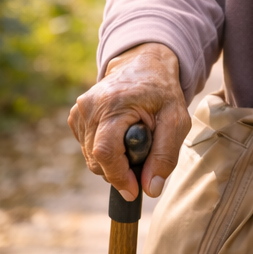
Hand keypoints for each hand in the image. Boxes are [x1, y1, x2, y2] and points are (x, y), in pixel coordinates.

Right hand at [68, 42, 190, 200]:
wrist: (144, 63)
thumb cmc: (162, 90)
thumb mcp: (176, 119)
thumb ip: (165, 154)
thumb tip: (150, 189)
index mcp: (114, 104)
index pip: (106, 152)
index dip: (118, 177)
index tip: (134, 191)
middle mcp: (90, 106)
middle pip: (97, 159)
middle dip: (119, 170)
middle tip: (142, 159)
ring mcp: (80, 110)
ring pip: (91, 157)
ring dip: (112, 161)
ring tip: (133, 142)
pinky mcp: (76, 116)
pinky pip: (87, 148)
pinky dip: (104, 151)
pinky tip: (120, 136)